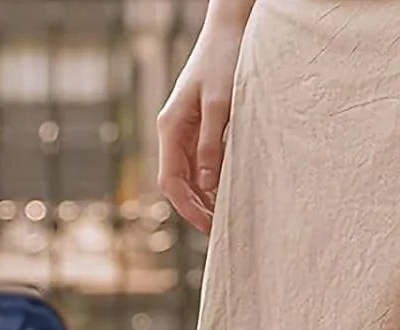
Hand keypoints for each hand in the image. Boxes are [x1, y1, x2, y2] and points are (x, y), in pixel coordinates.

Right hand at [158, 17, 246, 232]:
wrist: (229, 30)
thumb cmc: (223, 61)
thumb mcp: (218, 104)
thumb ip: (211, 144)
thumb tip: (207, 185)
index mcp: (170, 127)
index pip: (171, 181)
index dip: (188, 208)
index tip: (209, 225)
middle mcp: (173, 132)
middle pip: (178, 183)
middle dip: (195, 208)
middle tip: (221, 228)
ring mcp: (184, 131)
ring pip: (188, 176)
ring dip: (204, 198)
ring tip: (225, 215)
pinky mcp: (198, 128)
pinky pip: (199, 164)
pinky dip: (211, 182)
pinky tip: (227, 192)